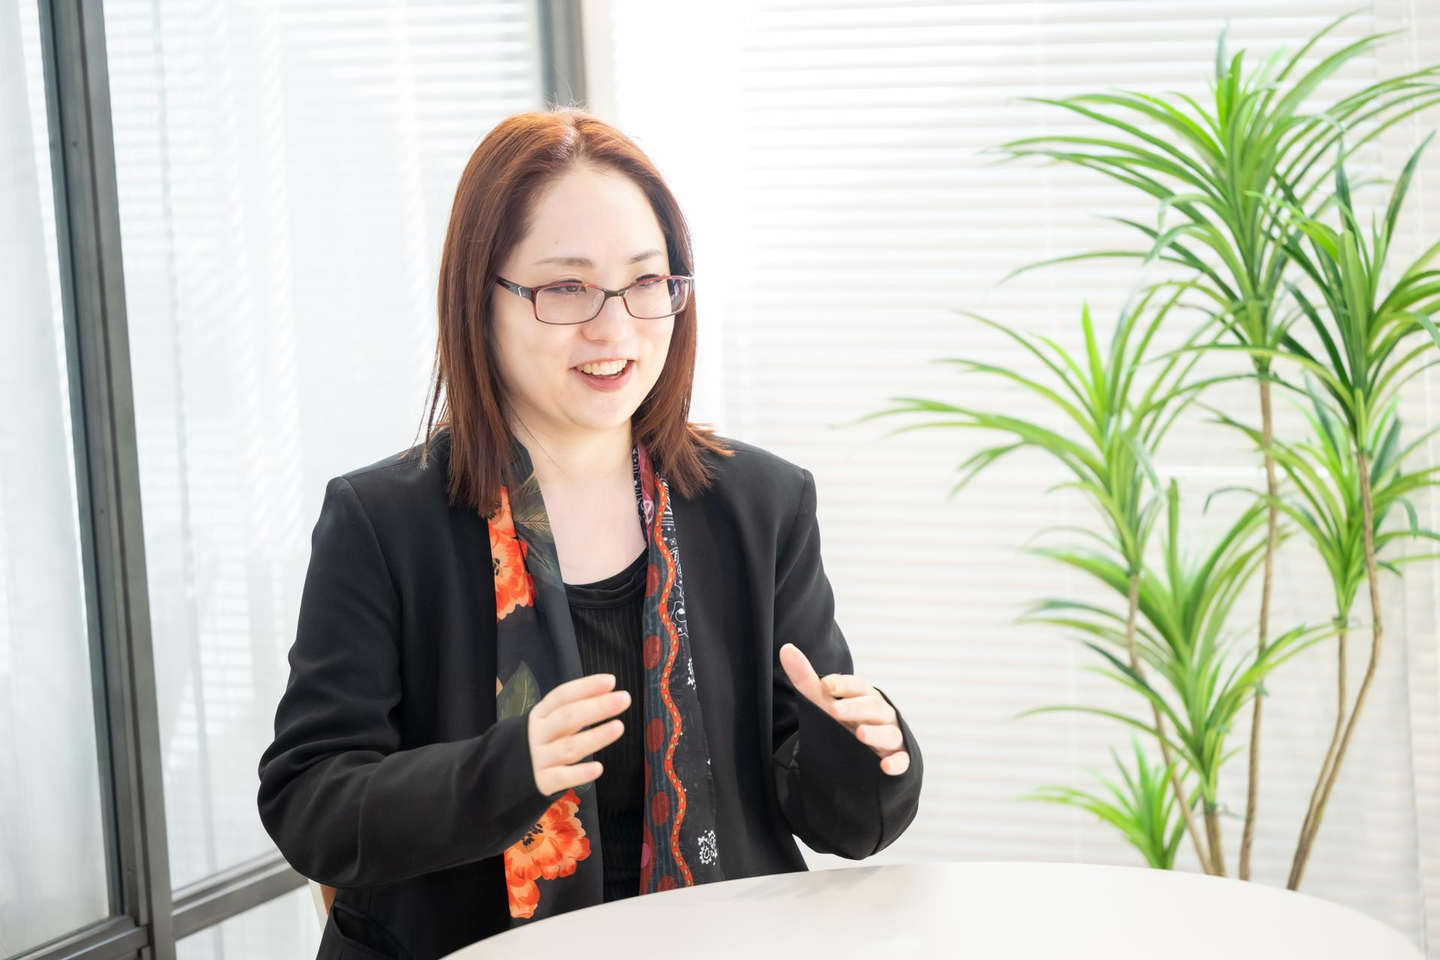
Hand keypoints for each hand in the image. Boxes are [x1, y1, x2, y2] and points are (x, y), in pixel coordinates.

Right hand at [527, 672, 629, 795]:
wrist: (499, 779)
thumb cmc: (537, 746)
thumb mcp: (547, 725)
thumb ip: (573, 712)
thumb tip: (609, 694)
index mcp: (540, 715)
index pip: (562, 696)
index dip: (585, 687)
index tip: (611, 681)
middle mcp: (538, 734)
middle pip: (567, 718)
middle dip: (596, 707)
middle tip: (624, 699)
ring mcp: (538, 759)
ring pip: (568, 747)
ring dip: (594, 737)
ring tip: (619, 727)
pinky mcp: (540, 783)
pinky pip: (560, 778)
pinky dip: (579, 773)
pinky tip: (598, 768)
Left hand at [778, 643, 910, 775]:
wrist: (864, 750)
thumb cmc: (844, 719)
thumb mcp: (824, 700)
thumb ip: (805, 677)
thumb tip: (786, 648)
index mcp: (864, 696)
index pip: (858, 686)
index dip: (843, 685)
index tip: (826, 685)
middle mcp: (881, 713)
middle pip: (872, 706)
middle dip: (855, 708)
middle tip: (836, 710)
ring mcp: (891, 735)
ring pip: (889, 733)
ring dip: (876, 733)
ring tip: (861, 734)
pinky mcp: (897, 758)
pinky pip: (901, 760)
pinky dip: (896, 764)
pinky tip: (885, 767)